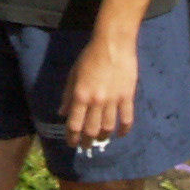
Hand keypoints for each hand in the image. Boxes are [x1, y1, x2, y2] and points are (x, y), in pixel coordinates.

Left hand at [61, 28, 140, 148]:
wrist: (113, 44)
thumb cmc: (90, 56)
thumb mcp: (73, 74)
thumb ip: (68, 95)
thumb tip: (62, 113)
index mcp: (80, 95)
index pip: (74, 124)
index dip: (72, 137)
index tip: (72, 143)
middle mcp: (96, 101)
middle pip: (91, 130)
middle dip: (87, 141)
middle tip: (85, 145)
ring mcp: (113, 100)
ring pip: (108, 128)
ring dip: (103, 137)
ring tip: (100, 139)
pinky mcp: (127, 97)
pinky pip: (126, 119)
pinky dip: (123, 130)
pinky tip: (119, 134)